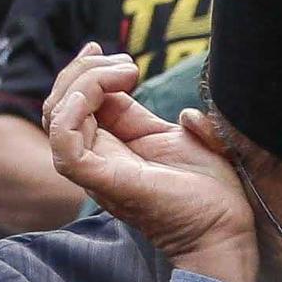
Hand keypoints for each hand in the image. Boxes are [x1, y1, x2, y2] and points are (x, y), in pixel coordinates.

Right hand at [42, 46, 258, 281]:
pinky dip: (72, 113)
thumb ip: (159, 119)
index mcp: (114, 145)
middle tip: (124, 63)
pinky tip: (100, 94)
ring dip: (81, 83)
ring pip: (56, 118)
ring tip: (123, 73)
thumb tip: (158, 99)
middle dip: (83, 71)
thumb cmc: (211, 191)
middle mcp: (99, 156)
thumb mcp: (181, 140)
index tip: (114, 54)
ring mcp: (98, 170)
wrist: (226, 228)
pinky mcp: (104, 181)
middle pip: (60, 105)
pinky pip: (64, 148)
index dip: (86, 71)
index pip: (77, 102)